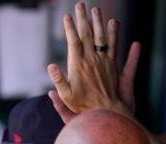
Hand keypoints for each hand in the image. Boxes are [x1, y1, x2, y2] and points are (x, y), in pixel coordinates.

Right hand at [47, 3, 137, 120]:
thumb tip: (51, 66)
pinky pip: (114, 45)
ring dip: (99, 22)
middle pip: (87, 34)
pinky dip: (115, 33)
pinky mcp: (113, 65)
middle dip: (83, 18)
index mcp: (78, 66)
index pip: (73, 42)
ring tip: (96, 10)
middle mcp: (92, 60)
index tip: (67, 17)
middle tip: (80, 5)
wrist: (106, 112)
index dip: (70, 28)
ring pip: (102, 36)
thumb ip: (58, 80)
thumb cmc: (83, 107)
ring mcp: (104, 61)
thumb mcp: (66, 97)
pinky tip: (115, 24)